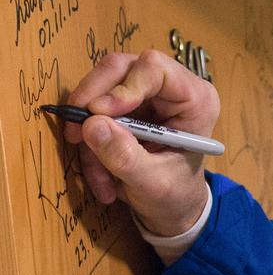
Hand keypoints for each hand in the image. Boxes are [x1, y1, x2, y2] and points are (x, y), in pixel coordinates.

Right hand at [63, 49, 219, 235]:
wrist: (173, 205)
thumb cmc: (176, 193)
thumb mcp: (153, 184)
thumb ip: (125, 156)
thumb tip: (91, 125)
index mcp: (196, 100)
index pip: (155, 68)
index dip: (123, 86)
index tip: (98, 112)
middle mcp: (173, 88)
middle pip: (119, 68)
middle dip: (91, 102)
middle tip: (74, 135)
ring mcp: (147, 92)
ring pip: (99, 88)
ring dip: (87, 131)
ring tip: (96, 173)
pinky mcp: (126, 102)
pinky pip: (92, 108)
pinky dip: (88, 139)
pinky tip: (99, 173)